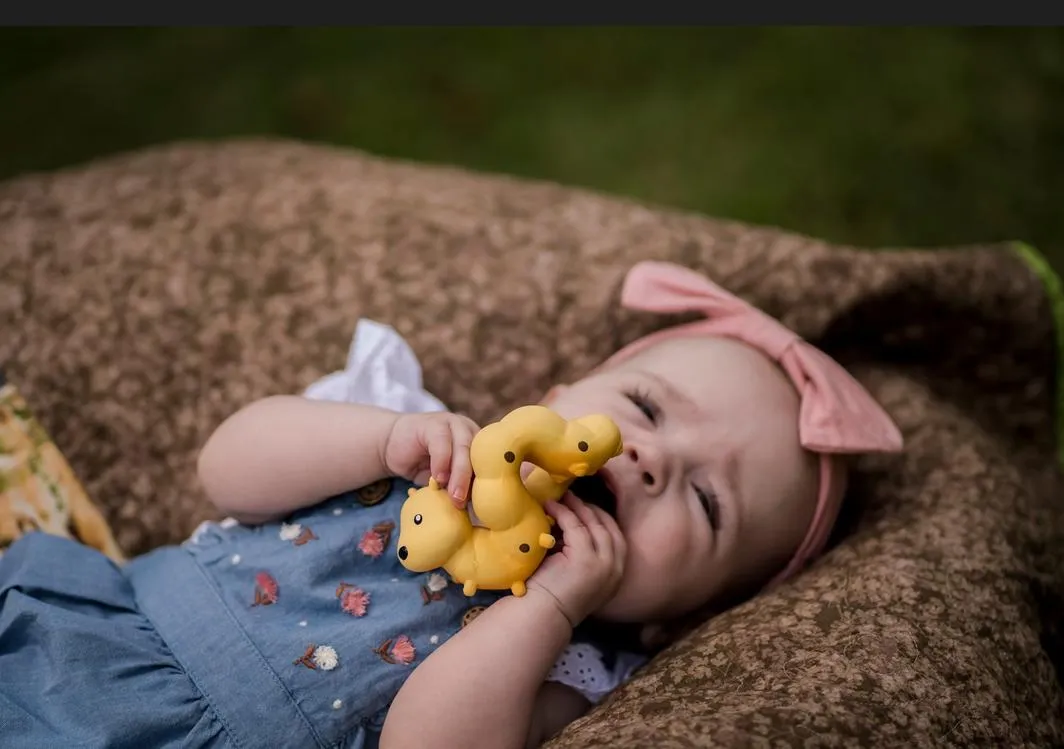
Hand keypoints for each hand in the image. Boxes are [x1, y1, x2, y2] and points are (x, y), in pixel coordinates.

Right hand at [382, 412, 479, 507]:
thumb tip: (474, 507)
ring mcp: (452, 424)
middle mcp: (469, 431)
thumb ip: (459, 487)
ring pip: (463, 447)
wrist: (391, 445)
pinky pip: (441, 442)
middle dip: (473, 481)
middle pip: (479, 455)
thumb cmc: (422, 465)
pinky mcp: (433, 423)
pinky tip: (438, 478)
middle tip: (464, 502)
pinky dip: (441, 462)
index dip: (488, 484)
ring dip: (459, 474)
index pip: (490, 463)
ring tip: (454, 495)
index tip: (482, 506)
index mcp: (477, 445)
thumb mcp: (445, 480)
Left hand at [526, 494, 625, 627]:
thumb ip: (587, 555)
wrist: (543, 616)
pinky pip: (575, 526)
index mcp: (617, 573)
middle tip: (573, 497)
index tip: (586, 508)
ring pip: (593, 524)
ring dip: (576, 507)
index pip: (616, 536)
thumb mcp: (581, 575)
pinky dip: (563, 512)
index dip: (602, 518)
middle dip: (590, 509)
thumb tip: (577, 527)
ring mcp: (603, 563)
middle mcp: (616, 568)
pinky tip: (552, 506)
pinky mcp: (585, 558)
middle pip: (608, 527)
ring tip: (562, 498)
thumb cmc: (555, 597)